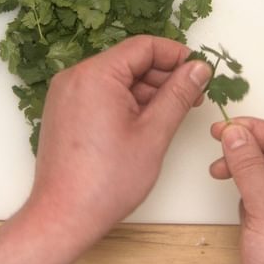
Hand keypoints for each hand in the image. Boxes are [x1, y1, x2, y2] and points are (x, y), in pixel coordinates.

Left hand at [27, 34, 212, 244]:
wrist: (64, 216)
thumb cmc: (105, 181)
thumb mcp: (154, 133)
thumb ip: (179, 94)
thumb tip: (198, 68)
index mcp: (95, 75)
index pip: (144, 46)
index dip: (176, 56)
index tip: (199, 73)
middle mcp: (75, 77)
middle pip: (129, 60)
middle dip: (163, 75)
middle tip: (192, 98)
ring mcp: (66, 94)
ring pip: (117, 78)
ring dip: (147, 90)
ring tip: (172, 114)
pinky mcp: (65, 111)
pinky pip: (101, 93)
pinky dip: (126, 102)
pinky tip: (146, 123)